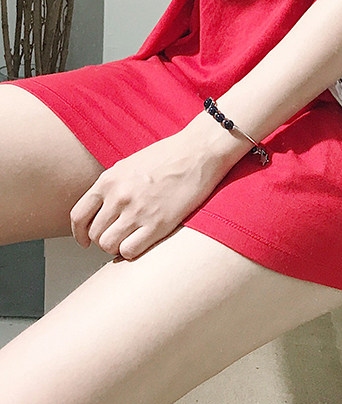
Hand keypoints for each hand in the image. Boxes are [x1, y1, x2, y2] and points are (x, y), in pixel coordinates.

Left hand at [69, 128, 231, 259]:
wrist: (200, 151)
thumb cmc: (171, 154)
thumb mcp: (131, 163)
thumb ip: (114, 184)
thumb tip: (103, 206)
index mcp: (109, 180)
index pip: (78, 216)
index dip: (79, 233)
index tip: (85, 240)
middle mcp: (119, 196)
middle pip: (95, 234)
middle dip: (103, 239)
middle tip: (118, 237)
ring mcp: (137, 211)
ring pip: (108, 245)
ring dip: (117, 247)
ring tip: (131, 240)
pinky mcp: (158, 224)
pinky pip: (129, 251)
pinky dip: (132, 251)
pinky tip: (144, 242)